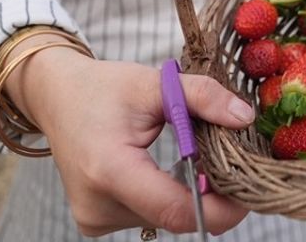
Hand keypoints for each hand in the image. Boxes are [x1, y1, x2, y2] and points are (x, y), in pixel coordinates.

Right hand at [7, 44, 255, 236]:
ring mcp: (95, 219)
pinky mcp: (96, 222)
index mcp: (109, 170)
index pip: (176, 210)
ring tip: (192, 157)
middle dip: (211, 195)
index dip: (220, 208)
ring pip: (165, 219)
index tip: (249, 190)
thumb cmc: (103, 88)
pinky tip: (168, 170)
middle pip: (175, 216)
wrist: (56, 99)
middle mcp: (98, 204)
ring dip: (189, 195)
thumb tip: (245, 118)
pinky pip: (149, 216)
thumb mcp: (154, 82)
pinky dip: (167, 197)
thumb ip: (202, 97)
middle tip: (229, 162)